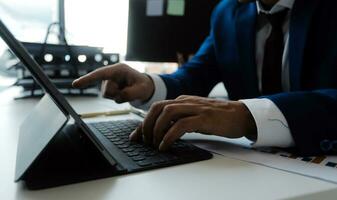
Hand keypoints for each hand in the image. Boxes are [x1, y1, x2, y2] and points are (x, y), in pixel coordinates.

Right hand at [72, 63, 154, 102]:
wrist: (144, 87)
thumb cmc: (143, 85)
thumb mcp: (141, 90)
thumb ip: (130, 94)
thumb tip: (118, 97)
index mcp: (119, 69)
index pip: (100, 74)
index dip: (87, 79)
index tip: (75, 84)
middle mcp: (112, 74)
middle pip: (106, 90)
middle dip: (117, 95)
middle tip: (130, 91)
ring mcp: (109, 81)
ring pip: (107, 94)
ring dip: (118, 96)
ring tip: (128, 91)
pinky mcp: (109, 87)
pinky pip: (110, 97)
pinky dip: (118, 98)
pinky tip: (124, 93)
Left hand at [130, 95, 256, 150]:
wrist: (240, 115)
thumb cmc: (218, 118)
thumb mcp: (195, 116)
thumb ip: (180, 119)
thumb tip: (162, 131)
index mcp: (183, 100)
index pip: (157, 107)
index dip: (143, 122)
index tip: (136, 137)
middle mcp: (186, 101)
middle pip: (157, 107)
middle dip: (146, 124)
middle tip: (144, 141)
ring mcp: (195, 108)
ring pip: (167, 113)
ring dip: (156, 130)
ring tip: (154, 144)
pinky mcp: (204, 118)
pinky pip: (181, 125)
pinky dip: (169, 135)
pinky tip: (165, 145)